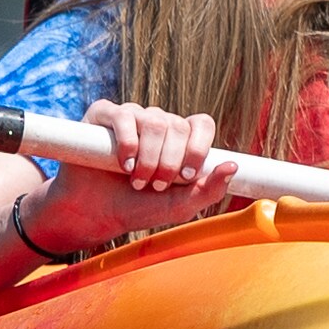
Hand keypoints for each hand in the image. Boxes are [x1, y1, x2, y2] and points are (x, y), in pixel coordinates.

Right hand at [24, 100, 243, 251]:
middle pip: (177, 126)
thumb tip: (233, 166)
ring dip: (148, 158)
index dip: (198, 147)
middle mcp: (157, 122)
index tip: (187, 176)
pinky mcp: (103, 114)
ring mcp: (130, 115)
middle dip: (170, 161)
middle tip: (155, 185)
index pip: (202, 124)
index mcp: (179, 138)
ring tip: (136, 180)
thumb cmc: (138, 207)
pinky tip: (123, 165)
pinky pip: (123, 116)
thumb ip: (209, 190)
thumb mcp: (179, 206)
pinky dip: (127, 143)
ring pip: (153, 121)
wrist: (95, 213)